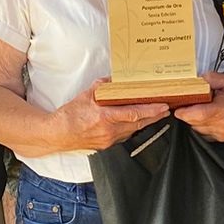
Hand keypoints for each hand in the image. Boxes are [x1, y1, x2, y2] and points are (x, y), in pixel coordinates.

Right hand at [53, 82, 169, 151]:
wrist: (57, 134)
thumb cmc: (70, 115)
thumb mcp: (85, 95)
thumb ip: (102, 86)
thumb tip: (114, 79)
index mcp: (105, 117)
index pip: (134, 113)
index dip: (151, 110)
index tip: (163, 106)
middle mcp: (109, 130)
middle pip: (138, 124)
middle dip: (154, 117)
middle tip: (166, 110)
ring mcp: (109, 140)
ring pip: (133, 130)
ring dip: (145, 123)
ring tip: (156, 115)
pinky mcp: (107, 145)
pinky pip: (124, 135)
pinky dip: (133, 128)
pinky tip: (137, 123)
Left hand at [175, 71, 223, 140]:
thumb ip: (212, 78)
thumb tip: (198, 78)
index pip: (199, 115)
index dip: (185, 112)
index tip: (178, 108)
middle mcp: (223, 124)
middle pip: (194, 121)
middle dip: (188, 112)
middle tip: (190, 102)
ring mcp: (220, 133)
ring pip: (195, 127)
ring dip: (193, 118)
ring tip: (202, 108)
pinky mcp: (218, 139)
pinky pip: (200, 132)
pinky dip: (199, 124)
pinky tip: (206, 116)